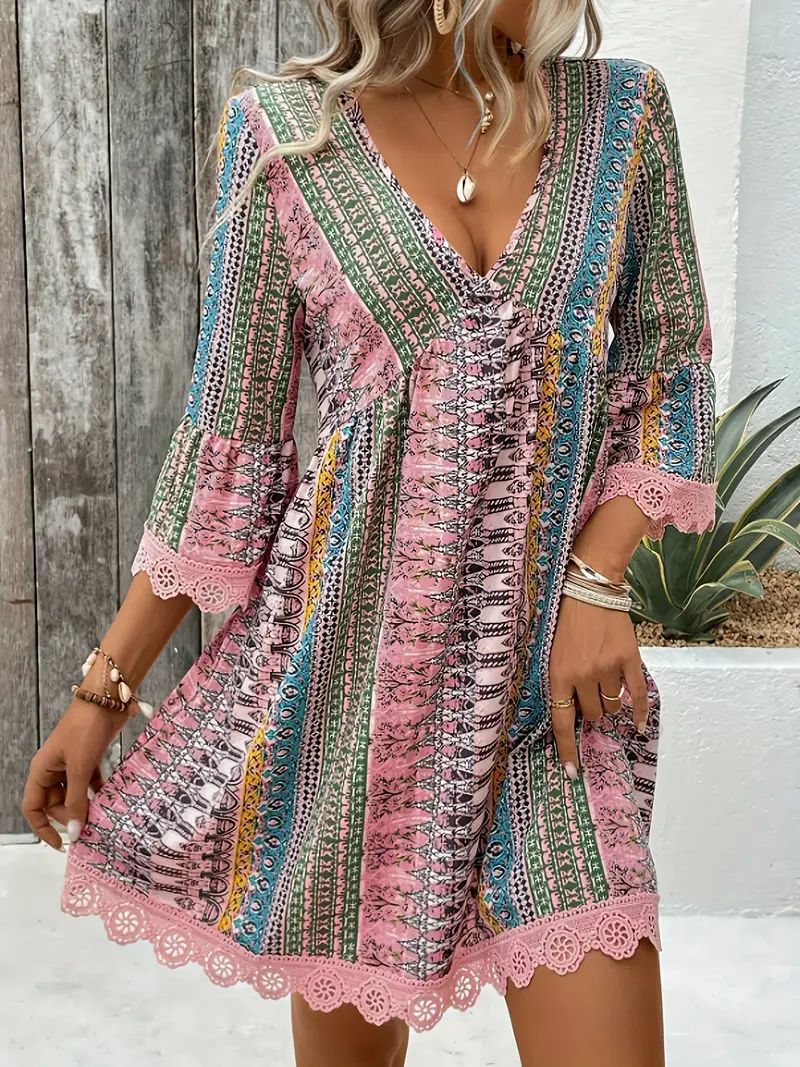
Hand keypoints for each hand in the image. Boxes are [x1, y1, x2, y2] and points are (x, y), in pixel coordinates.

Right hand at [21, 698, 121, 849]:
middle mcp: (54, 768)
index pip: (33, 807)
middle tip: (90, 825)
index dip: (43, 828)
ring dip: (85, 805)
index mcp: (42, 770)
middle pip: (55, 803)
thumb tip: (74, 833)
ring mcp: (72, 762)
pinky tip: (110, 799)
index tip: (62, 844)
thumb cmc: (86, 729)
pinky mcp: (90, 757)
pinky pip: (89, 782)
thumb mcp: (80, 768)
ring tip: (101, 818)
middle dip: (70, 816)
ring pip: (74, 793)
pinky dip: (97, 791)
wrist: (107, 699)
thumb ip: (77, 801)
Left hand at [548, 594, 647, 779]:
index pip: (562, 722)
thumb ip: (563, 682)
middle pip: (592, 714)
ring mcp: (607, 668)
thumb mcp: (553, 652)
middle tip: (590, 693)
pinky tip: (639, 725)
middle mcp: (583, 675)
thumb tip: (572, 713)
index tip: (573, 772)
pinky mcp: (629, 660)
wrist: (590, 589)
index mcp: (558, 675)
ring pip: (612, 706)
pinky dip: (639, 712)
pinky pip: (636, 694)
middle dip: (591, 710)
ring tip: (605, 681)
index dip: (568, 751)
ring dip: (609, 702)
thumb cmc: (566, 621)